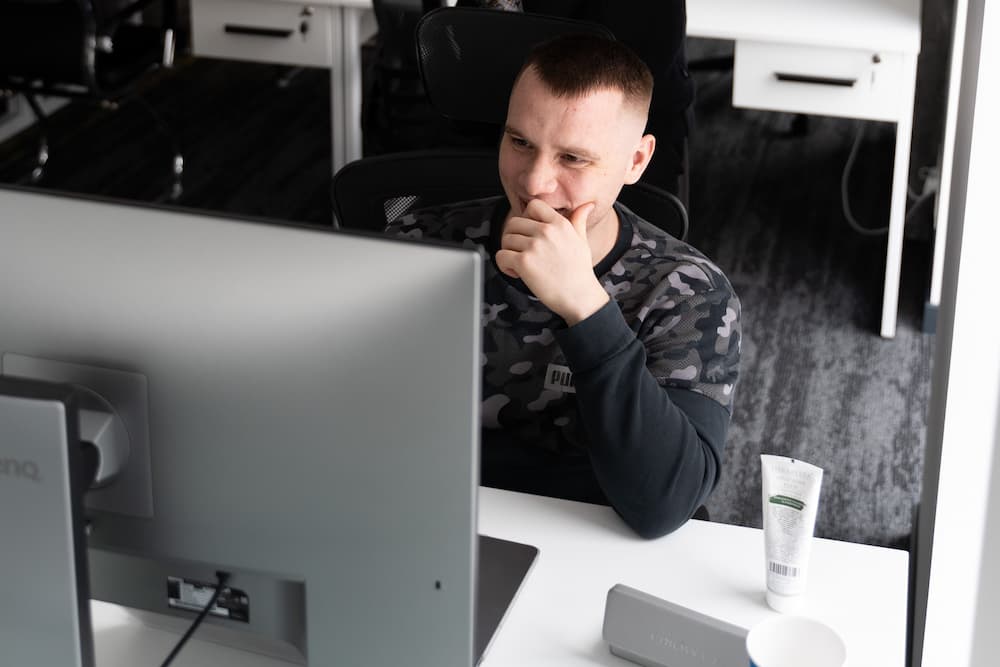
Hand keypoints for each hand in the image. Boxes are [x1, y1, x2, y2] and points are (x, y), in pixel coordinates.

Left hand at [495, 200, 609, 324]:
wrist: (580, 297)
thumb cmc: (580, 271)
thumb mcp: (582, 241)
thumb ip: (578, 220)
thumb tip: (587, 205)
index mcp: (560, 224)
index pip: (533, 205)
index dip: (526, 217)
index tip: (529, 233)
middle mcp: (546, 231)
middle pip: (514, 222)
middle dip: (514, 237)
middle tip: (522, 251)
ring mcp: (534, 246)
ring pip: (505, 239)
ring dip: (509, 252)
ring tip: (522, 265)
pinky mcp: (524, 262)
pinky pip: (500, 255)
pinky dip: (504, 265)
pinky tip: (517, 273)